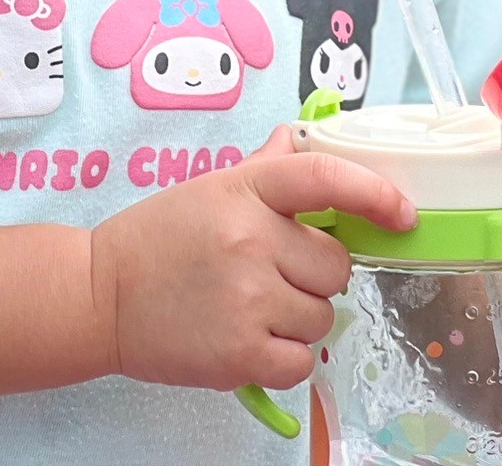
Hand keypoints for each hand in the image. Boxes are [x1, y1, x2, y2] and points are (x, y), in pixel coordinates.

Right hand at [88, 126, 414, 392]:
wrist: (100, 295)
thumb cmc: (158, 239)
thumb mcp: (209, 190)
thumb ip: (263, 169)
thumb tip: (299, 140)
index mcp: (245, 190)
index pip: (325, 178)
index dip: (374, 194)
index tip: (402, 213)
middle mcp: (250, 239)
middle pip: (336, 265)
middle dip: (314, 275)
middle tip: (269, 274)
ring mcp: (247, 298)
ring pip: (323, 317)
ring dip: (297, 318)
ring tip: (248, 307)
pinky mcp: (241, 353)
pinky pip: (303, 361)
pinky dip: (285, 357)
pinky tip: (248, 339)